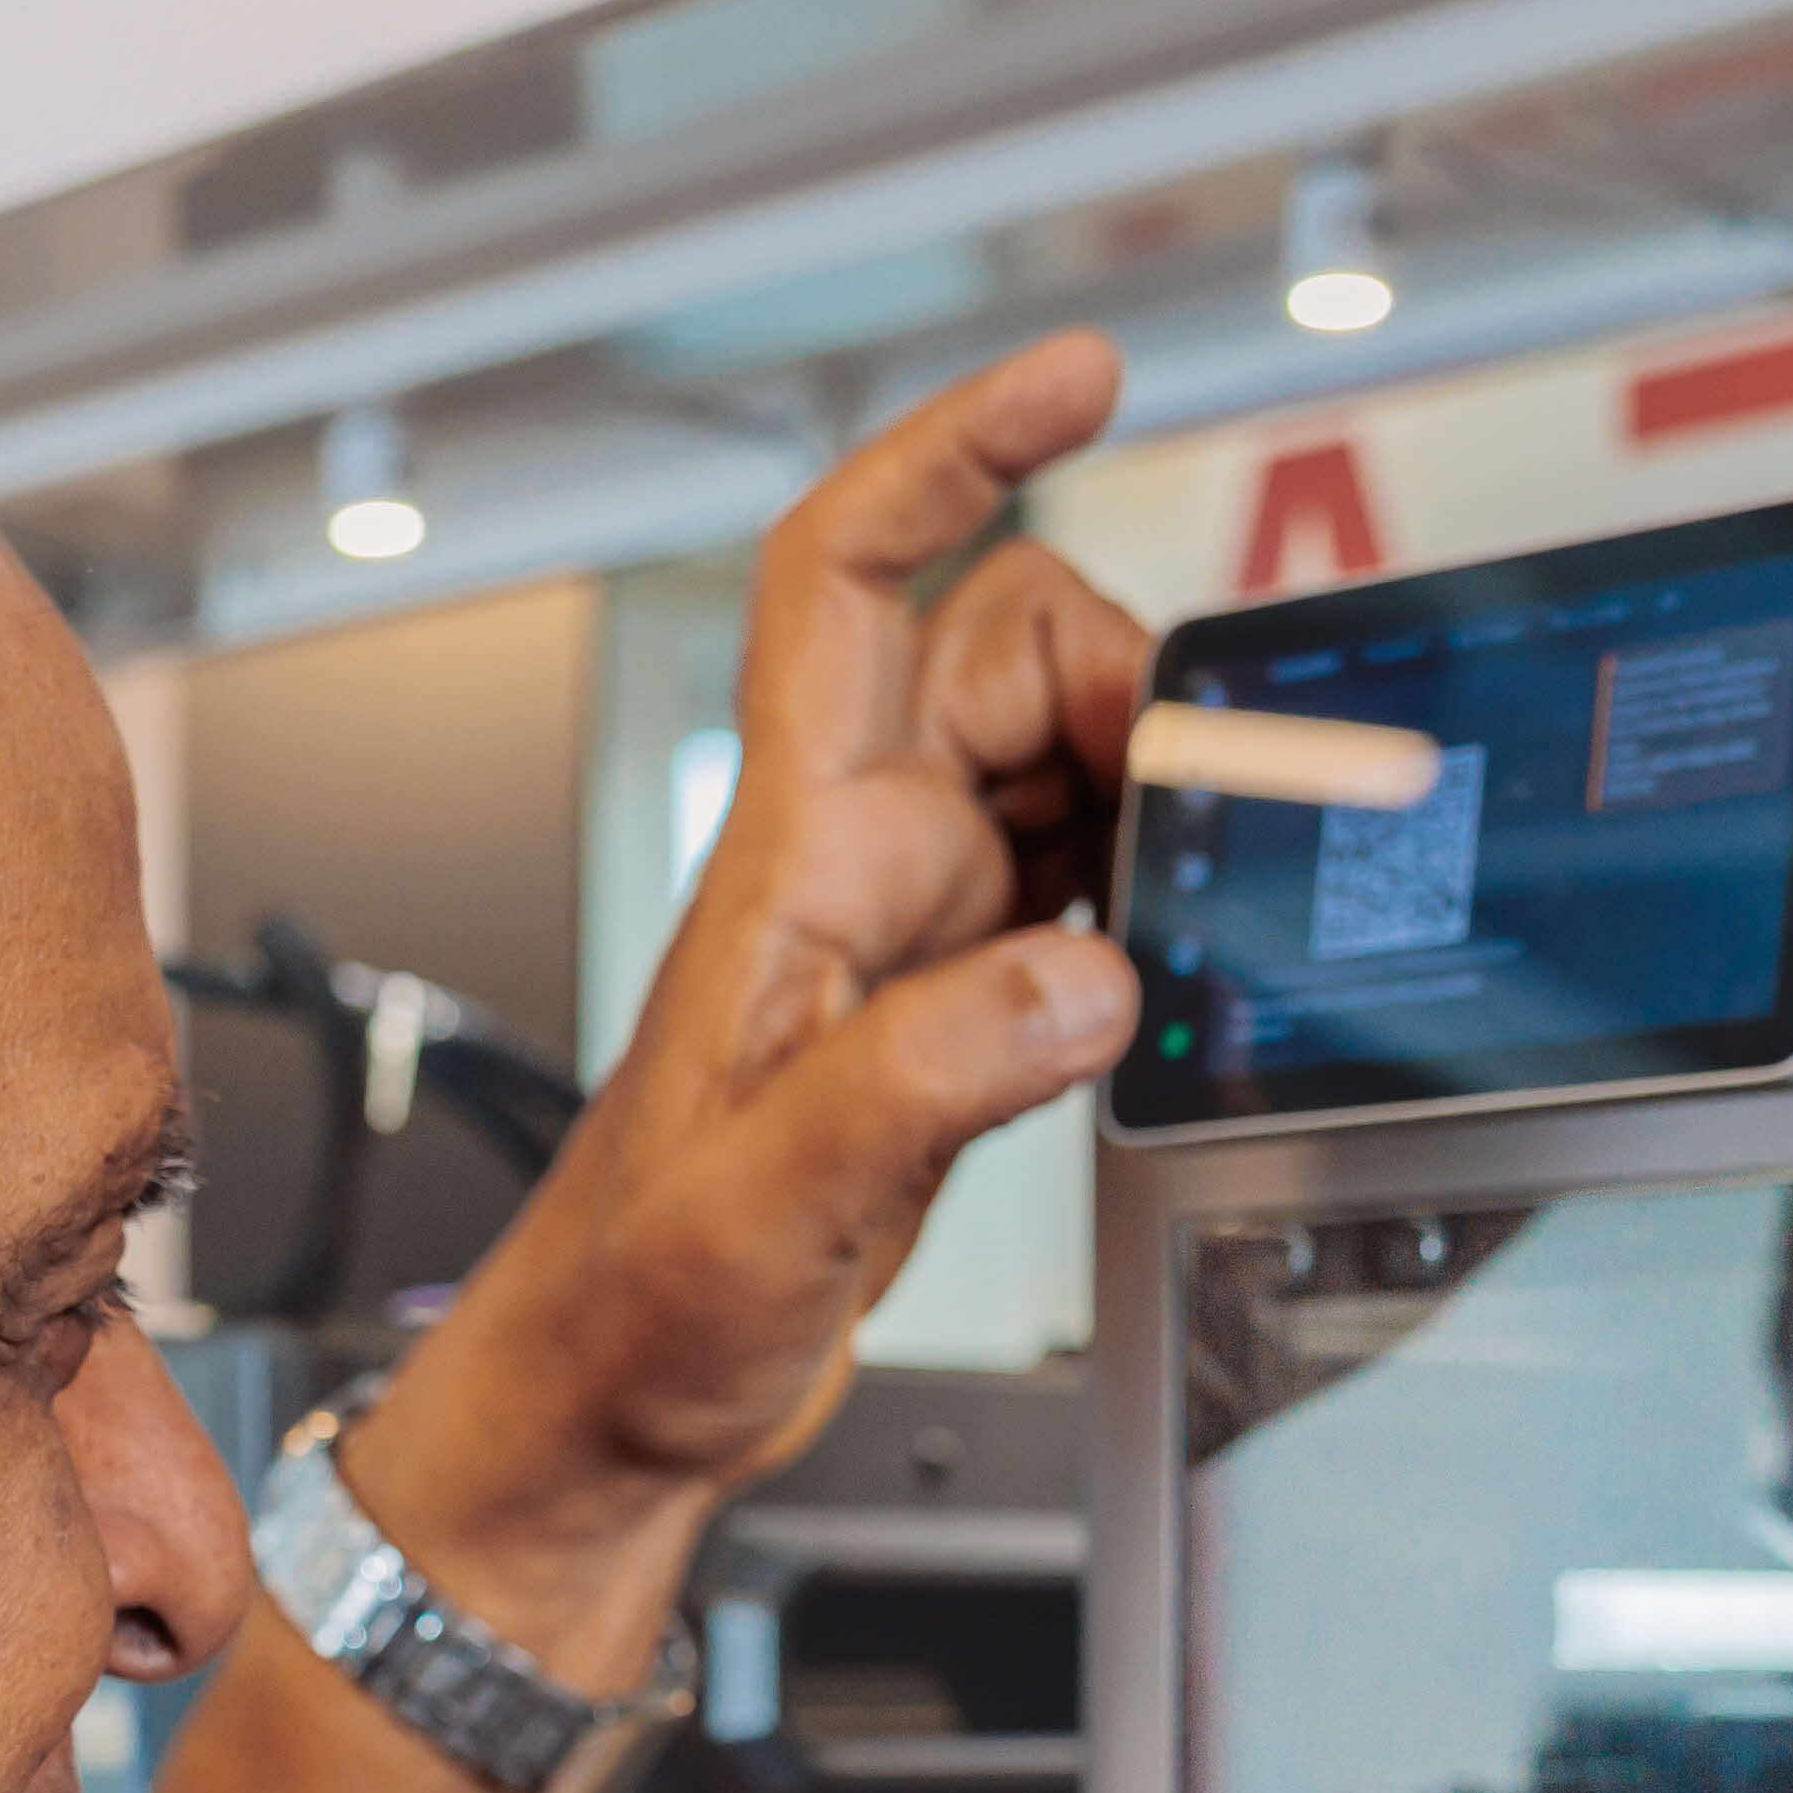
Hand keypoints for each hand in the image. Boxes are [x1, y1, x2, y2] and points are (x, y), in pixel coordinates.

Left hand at [347, 337, 1146, 1633]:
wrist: (611, 1412)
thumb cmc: (633, 1307)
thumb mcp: (773, 1198)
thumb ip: (927, 1079)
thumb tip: (1084, 975)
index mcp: (791, 857)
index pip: (853, 573)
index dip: (956, 448)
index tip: (1076, 380)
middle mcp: (854, 866)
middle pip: (1014, 654)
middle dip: (1126, 684)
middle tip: (1181, 811)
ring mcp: (909, 935)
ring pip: (1063, 766)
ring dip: (1149, 801)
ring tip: (1177, 909)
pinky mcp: (954, 1016)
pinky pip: (1082, 891)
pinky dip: (1147, 902)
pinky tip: (1159, 976)